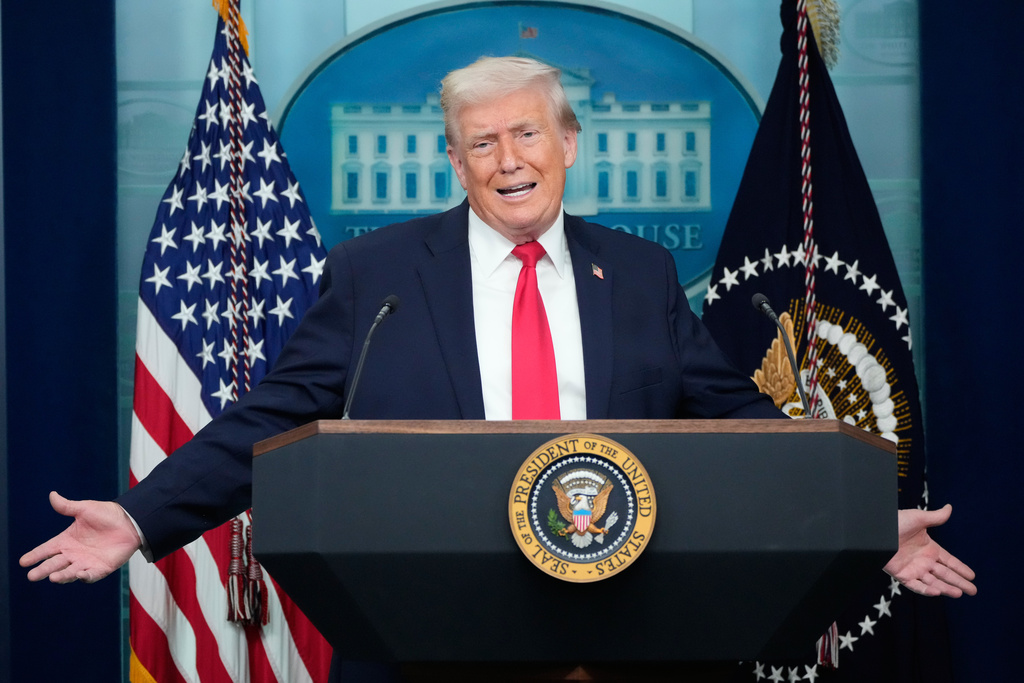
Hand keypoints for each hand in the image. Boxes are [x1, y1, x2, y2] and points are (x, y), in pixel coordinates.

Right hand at [20, 491, 141, 583]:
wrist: (130, 521)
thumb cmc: (107, 514)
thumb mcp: (85, 509)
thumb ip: (67, 506)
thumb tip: (52, 495)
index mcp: (67, 540)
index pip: (47, 549)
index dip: (35, 555)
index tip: (23, 562)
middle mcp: (73, 553)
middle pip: (54, 564)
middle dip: (43, 570)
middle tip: (32, 576)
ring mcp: (86, 562)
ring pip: (69, 572)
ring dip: (61, 576)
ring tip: (53, 577)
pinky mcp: (100, 568)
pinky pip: (90, 575)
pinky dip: (84, 576)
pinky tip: (79, 574)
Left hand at [884, 504, 975, 597]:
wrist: (876, 531)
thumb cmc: (895, 522)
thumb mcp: (918, 518)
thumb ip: (935, 517)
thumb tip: (949, 507)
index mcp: (929, 548)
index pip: (949, 561)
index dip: (961, 568)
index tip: (973, 576)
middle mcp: (923, 561)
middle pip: (945, 574)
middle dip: (959, 582)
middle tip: (973, 591)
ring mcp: (913, 569)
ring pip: (933, 582)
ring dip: (946, 588)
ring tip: (959, 593)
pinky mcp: (901, 575)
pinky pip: (915, 585)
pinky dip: (926, 590)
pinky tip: (937, 592)